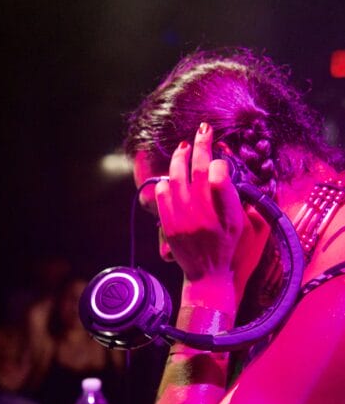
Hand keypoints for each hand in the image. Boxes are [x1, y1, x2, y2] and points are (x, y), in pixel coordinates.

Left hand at [155, 123, 268, 303]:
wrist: (207, 274)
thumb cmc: (227, 246)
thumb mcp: (240, 225)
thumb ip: (235, 198)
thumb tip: (225, 171)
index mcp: (227, 215)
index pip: (221, 179)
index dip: (220, 163)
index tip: (221, 160)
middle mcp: (205, 215)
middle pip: (200, 171)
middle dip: (202, 145)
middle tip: (204, 129)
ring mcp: (184, 220)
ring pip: (177, 178)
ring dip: (180, 158)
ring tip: (184, 147)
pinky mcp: (170, 225)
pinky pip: (163, 195)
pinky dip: (166, 182)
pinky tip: (171, 177)